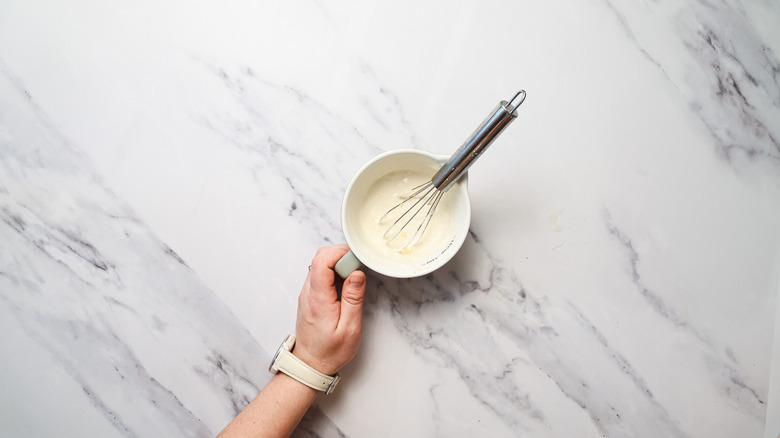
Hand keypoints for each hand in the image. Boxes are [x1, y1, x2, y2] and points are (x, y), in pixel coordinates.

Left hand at [293, 245, 365, 375]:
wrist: (310, 364)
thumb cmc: (330, 351)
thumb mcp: (350, 328)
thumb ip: (353, 298)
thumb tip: (357, 274)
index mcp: (318, 299)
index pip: (322, 261)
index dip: (340, 253)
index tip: (356, 259)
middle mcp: (308, 293)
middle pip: (319, 258)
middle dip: (340, 255)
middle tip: (357, 266)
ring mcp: (306, 294)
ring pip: (319, 265)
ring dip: (337, 264)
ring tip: (353, 278)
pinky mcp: (309, 297)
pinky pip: (319, 275)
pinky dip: (333, 273)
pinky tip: (344, 285)